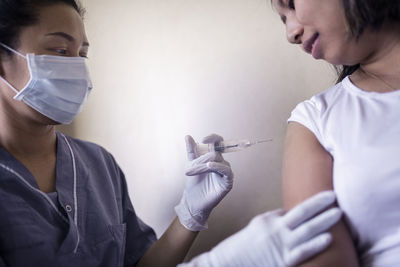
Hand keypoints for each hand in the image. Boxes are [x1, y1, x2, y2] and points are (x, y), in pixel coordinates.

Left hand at [175, 134, 233, 230]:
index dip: (213, 138)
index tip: (204, 139)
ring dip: (204, 165)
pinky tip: (209, 166)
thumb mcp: (191, 165)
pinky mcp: (228, 182)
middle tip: (189, 169)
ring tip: (192, 171)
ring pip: (218, 160)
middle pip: (215, 153)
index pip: (218, 143)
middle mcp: (221, 163)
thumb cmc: (194, 183)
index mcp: (214, 158)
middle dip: (201, 159)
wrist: (192, 201)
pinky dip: (218, 166)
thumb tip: (188, 136)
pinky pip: (226, 170)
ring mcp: (225, 172)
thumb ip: (191, 151)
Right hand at [179, 191, 341, 266]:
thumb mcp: (255, 227)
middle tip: (333, 195)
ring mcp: (280, 245)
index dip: (309, 205)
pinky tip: (328, 238)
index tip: (322, 197)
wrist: (227, 263)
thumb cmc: (240, 248)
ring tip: (338, 212)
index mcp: (268, 220)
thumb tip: (286, 216)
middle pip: (302, 213)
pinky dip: (316, 244)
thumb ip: (272, 222)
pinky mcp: (283, 261)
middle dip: (319, 203)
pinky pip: (303, 251)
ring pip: (307, 230)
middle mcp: (275, 229)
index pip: (291, 210)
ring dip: (323, 220)